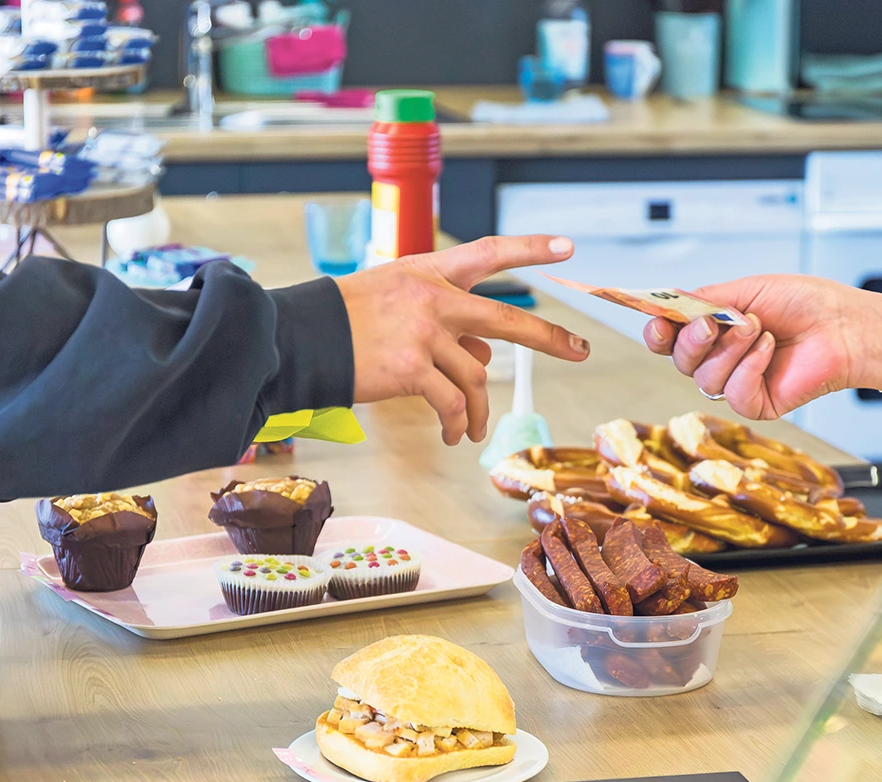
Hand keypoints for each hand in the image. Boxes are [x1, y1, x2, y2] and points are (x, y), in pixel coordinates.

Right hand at [335, 235, 589, 444]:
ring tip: (476, 429)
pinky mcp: (411, 369)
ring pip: (476, 377)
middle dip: (550, 338)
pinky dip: (458, 424)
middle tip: (580, 351)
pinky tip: (456, 435)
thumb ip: (445, 320)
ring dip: (481, 410)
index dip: (530, 248)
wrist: (301, 338)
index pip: (489, 252)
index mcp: (430, 272)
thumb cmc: (349, 320)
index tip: (567, 246)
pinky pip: (452, 403)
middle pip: (505, 320)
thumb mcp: (399, 300)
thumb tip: (484, 358)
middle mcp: (432, 298)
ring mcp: (423, 333)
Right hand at [642, 275, 881, 419]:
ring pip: (705, 379)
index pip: (671, 338)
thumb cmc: (806, 303)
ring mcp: (739, 382)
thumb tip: (670, 303)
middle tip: (713, 322)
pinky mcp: (758, 403)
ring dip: (730, 350)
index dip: (659, 332)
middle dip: (692, 340)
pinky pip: (734, 395)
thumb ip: (706, 299)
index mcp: (715, 329)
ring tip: (758, 329)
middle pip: (681, 361)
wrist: (845, 324)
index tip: (659, 322)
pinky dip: (748, 369)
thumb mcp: (748, 290)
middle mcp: (722, 358)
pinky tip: (768, 350)